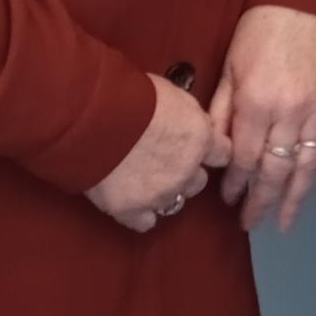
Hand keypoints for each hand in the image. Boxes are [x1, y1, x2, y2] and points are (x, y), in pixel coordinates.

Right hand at [86, 77, 229, 234]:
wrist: (92, 117)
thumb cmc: (131, 94)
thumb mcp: (172, 93)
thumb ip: (188, 115)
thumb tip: (191, 123)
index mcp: (200, 139)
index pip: (223, 154)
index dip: (209, 150)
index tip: (197, 146)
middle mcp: (186, 171)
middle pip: (197, 181)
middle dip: (184, 172)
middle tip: (161, 159)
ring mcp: (160, 194)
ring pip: (174, 202)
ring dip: (163, 192)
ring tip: (141, 178)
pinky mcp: (131, 210)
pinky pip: (145, 222)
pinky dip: (138, 212)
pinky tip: (128, 199)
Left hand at [211, 5, 315, 235]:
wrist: (299, 1)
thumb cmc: (256, 34)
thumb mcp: (229, 70)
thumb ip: (222, 113)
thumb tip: (216, 154)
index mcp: (257, 103)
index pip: (245, 158)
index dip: (237, 184)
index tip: (229, 201)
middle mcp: (290, 112)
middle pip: (276, 169)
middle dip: (263, 201)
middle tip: (253, 224)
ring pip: (309, 164)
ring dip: (296, 197)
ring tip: (286, 221)